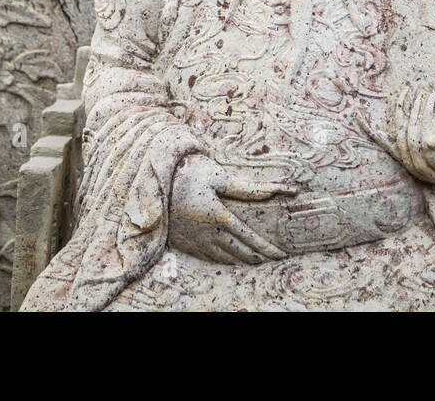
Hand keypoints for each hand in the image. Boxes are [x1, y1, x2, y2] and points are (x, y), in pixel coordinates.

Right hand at [167, 155, 295, 264]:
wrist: (154, 181)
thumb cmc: (190, 172)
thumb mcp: (219, 177)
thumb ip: (247, 189)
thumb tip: (275, 190)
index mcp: (219, 217)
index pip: (249, 238)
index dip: (266, 248)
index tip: (280, 255)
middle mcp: (208, 233)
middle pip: (238, 252)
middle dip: (257, 257)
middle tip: (272, 259)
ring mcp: (194, 240)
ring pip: (222, 258)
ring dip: (240, 261)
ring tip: (254, 261)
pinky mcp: (182, 242)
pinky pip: (206, 257)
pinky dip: (221, 260)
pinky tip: (227, 259)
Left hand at [362, 89, 434, 183]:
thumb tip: (429, 142)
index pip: (428, 148)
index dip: (427, 120)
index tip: (432, 94)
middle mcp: (431, 175)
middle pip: (412, 146)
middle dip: (414, 114)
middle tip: (420, 91)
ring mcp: (418, 170)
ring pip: (400, 145)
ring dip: (401, 116)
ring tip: (408, 91)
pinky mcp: (409, 161)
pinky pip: (389, 148)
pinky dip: (373, 133)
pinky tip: (360, 118)